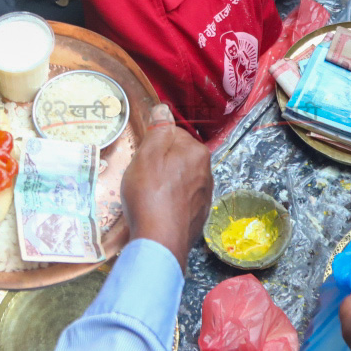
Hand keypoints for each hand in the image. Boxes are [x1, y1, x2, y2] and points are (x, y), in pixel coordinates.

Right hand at [122, 104, 212, 258]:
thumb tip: (163, 108)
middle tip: (143, 177)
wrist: (160, 242)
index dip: (153, 145)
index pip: (173, 135)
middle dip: (160, 164)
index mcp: (198, 152)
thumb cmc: (150, 195)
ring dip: (165, 183)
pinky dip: (169, 202)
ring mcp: (204, 196)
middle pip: (178, 157)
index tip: (142, 158)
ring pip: (180, 179)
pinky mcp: (198, 216)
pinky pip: (181, 200)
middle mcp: (207, 172)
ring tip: (148, 196)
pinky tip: (157, 210)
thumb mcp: (147, 155)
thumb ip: (157, 129)